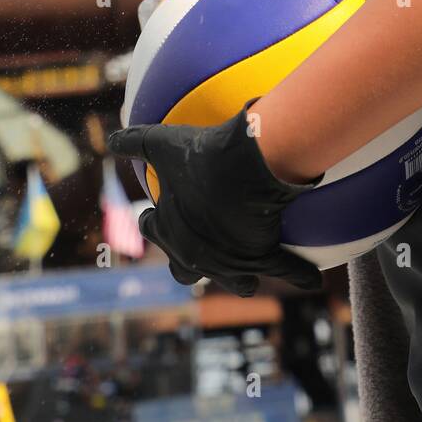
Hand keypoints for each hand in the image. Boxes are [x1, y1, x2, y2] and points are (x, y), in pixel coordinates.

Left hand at [108, 104, 323, 297]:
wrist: (240, 169)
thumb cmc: (199, 157)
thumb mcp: (161, 143)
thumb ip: (133, 142)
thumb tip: (110, 138)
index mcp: (168, 229)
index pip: (152, 230)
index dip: (153, 222)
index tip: (154, 212)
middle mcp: (195, 254)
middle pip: (185, 271)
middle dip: (187, 263)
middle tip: (195, 248)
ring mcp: (230, 261)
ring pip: (235, 283)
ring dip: (238, 277)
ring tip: (245, 272)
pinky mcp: (262, 258)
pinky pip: (286, 272)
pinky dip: (300, 276)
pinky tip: (312, 280)